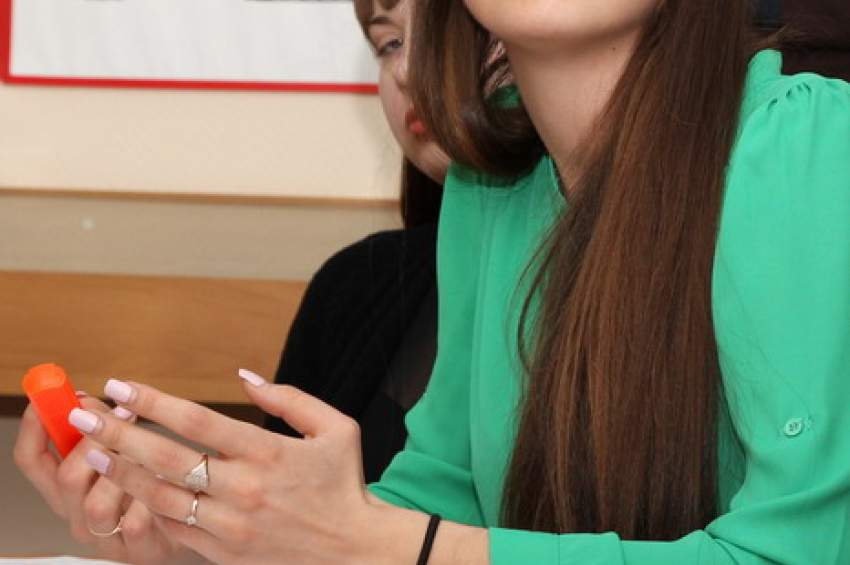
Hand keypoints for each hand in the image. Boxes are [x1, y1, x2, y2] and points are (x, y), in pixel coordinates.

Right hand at [13, 393, 199, 564]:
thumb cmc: (154, 481)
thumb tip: (86, 401)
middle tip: (124, 415)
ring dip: (126, 471)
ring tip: (150, 453)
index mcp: (68, 489)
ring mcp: (106, 538)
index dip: (35, 426)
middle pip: (65, 479)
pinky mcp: (137, 551)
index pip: (31, 459)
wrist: (193, 522)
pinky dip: (152, 498)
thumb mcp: (124, 452)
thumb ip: (102, 431)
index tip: (51, 396)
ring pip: (97, 504)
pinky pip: (136, 522)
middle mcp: (79, 515)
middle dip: (97, 441)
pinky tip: (169, 484)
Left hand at [65, 371, 420, 564]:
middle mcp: (245, 488)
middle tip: (85, 415)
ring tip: (92, 452)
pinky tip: (127, 491)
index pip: (198, 421)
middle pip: (167, 458)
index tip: (123, 386)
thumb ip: (290, 399)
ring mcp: (231, 525)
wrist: (354, 551)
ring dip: (121, 473)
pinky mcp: (224, 553)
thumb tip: (245, 378)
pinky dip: (146, 509)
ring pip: (160, 497)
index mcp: (269, 452)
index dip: (154, 401)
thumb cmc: (343, 485)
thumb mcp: (336, 429)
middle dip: (119, 433)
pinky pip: (174, 530)